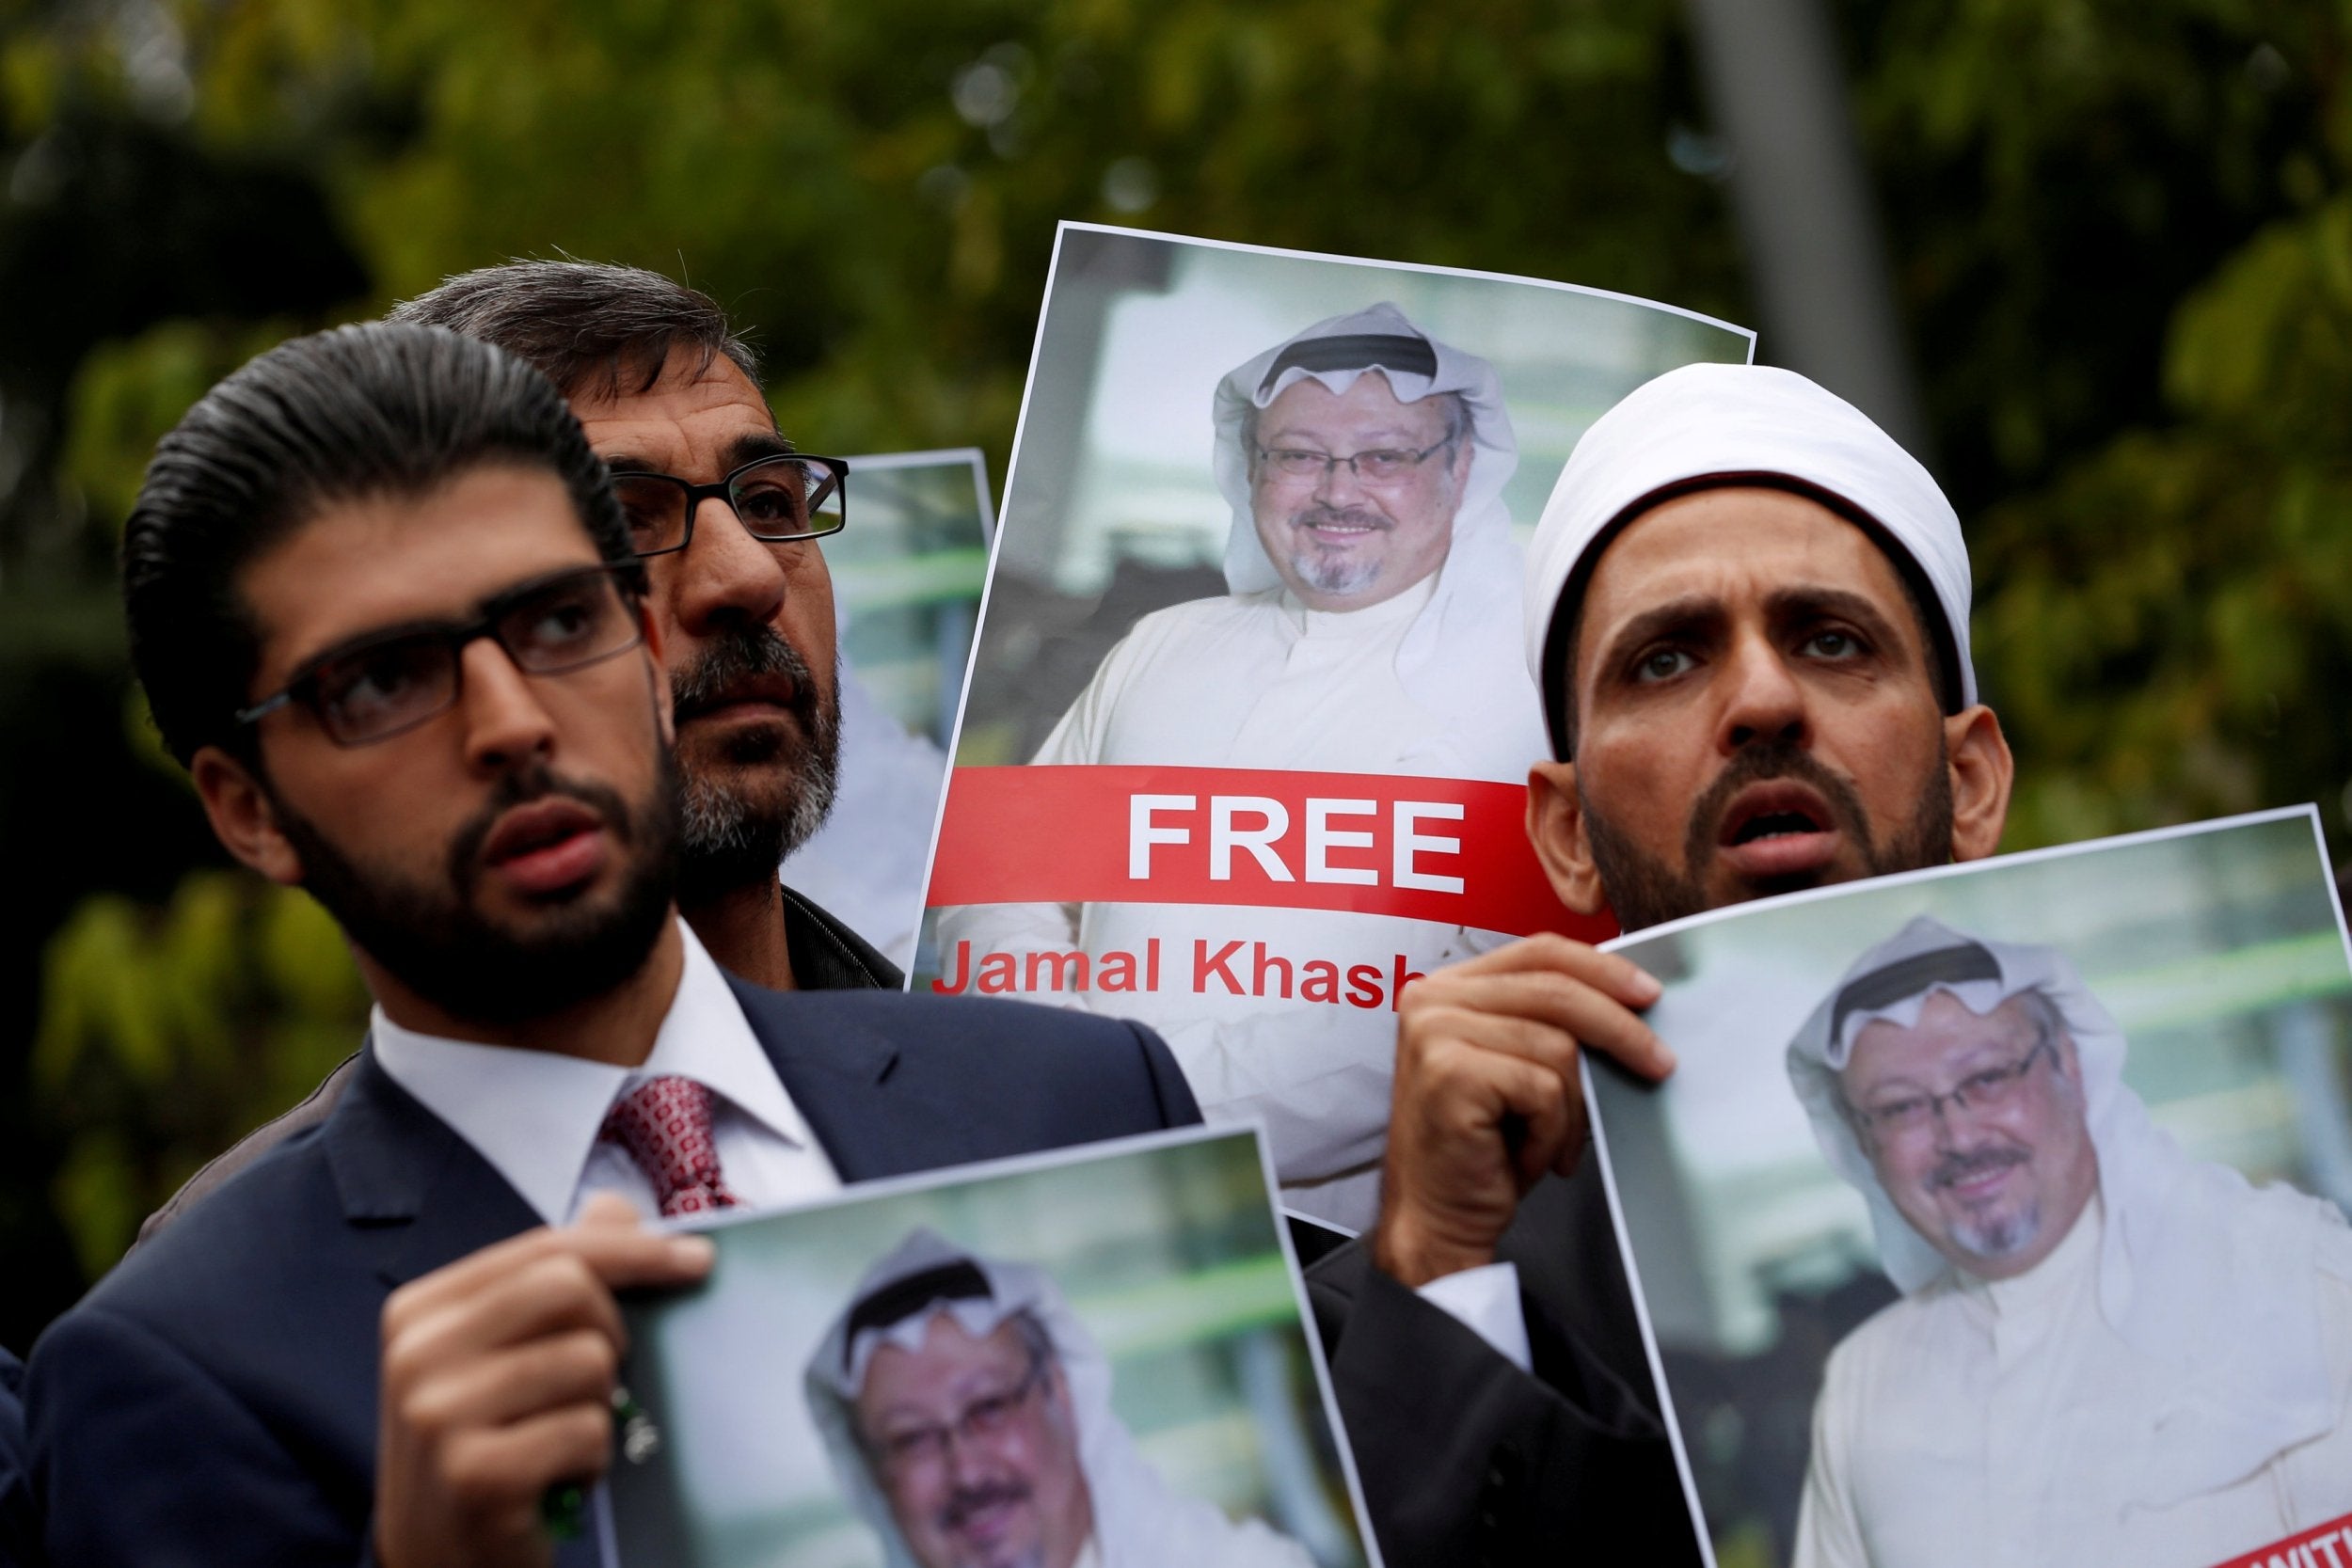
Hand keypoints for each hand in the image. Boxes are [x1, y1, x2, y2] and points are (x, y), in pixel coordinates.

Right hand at [374, 1193, 714, 1567]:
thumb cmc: (481, 1447)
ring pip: (589, 1361)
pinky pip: (589, 1430)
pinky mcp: (477, 1475)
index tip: (697, 1259)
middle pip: (571, 1288)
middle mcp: (418, 1353)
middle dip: (614, 1330)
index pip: (547, 1246)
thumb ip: (551, 1279)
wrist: (432, 1562)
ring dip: (601, 1405)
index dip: (634, 1248)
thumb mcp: (499, 1356)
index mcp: (422, 1309)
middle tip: (603, 1378)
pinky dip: (595, 1457)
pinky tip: (560, 1478)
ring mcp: (439, 1416)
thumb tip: (615, 1207)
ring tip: (562, 1438)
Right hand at [1371, 934, 1674, 1287]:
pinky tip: (1529, 1155)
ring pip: (1557, 1047)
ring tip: (1553, 1142)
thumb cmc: (1483, 1150)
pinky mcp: (1449, 1073)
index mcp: (1448, 987)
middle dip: (1620, 1029)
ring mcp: (1435, 1033)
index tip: (1649, 994)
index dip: (1602, 968)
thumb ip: (1549, 1023)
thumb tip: (1633, 1002)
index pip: (1539, 951)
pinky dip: (1552, 1132)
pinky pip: (1544, 1089)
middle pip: (1557, 990)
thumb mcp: (1518, 1067)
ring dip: (1572, 1109)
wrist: (1437, 1220)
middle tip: (1659, 1064)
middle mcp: (1432, 999)